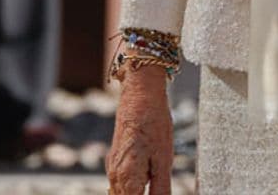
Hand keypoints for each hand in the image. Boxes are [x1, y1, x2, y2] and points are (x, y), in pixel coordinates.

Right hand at [106, 66, 173, 194]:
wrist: (140, 93)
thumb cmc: (155, 123)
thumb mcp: (164, 160)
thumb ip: (160, 190)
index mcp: (127, 179)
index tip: (157, 190)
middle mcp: (115, 176)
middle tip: (157, 181)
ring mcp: (113, 167)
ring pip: (122, 194)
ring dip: (136, 191)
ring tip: (153, 175)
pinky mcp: (115, 159)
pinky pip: (122, 182)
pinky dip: (133, 185)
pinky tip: (148, 173)